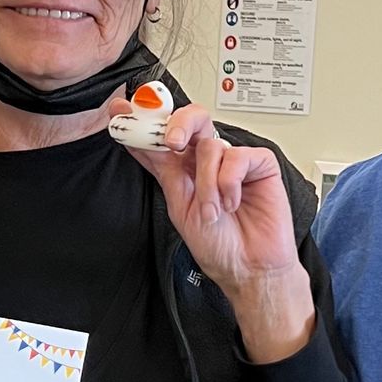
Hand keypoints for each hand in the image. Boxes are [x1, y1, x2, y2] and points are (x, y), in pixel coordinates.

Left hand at [116, 99, 313, 361]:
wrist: (248, 269)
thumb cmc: (219, 245)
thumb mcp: (179, 206)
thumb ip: (162, 170)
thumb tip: (137, 140)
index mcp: (184, 170)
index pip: (160, 137)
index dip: (142, 121)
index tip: (121, 112)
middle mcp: (207, 161)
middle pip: (192, 120)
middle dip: (177, 125)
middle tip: (172, 143)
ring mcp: (234, 161)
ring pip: (211, 146)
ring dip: (207, 184)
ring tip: (213, 211)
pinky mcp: (259, 165)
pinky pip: (237, 157)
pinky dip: (230, 183)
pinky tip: (233, 203)